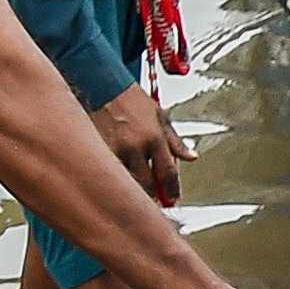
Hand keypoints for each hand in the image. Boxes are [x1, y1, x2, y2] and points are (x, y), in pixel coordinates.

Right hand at [92, 84, 189, 204]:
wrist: (103, 87)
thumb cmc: (133, 100)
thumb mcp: (161, 116)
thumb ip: (176, 141)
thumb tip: (191, 157)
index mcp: (154, 138)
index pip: (168, 172)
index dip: (173, 190)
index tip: (174, 199)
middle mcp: (136, 146)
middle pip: (147, 183)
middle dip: (153, 196)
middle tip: (156, 202)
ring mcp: (115, 150)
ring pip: (125, 182)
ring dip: (133, 190)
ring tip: (137, 195)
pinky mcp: (97, 150)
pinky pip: (108, 173)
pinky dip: (115, 179)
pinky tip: (117, 182)